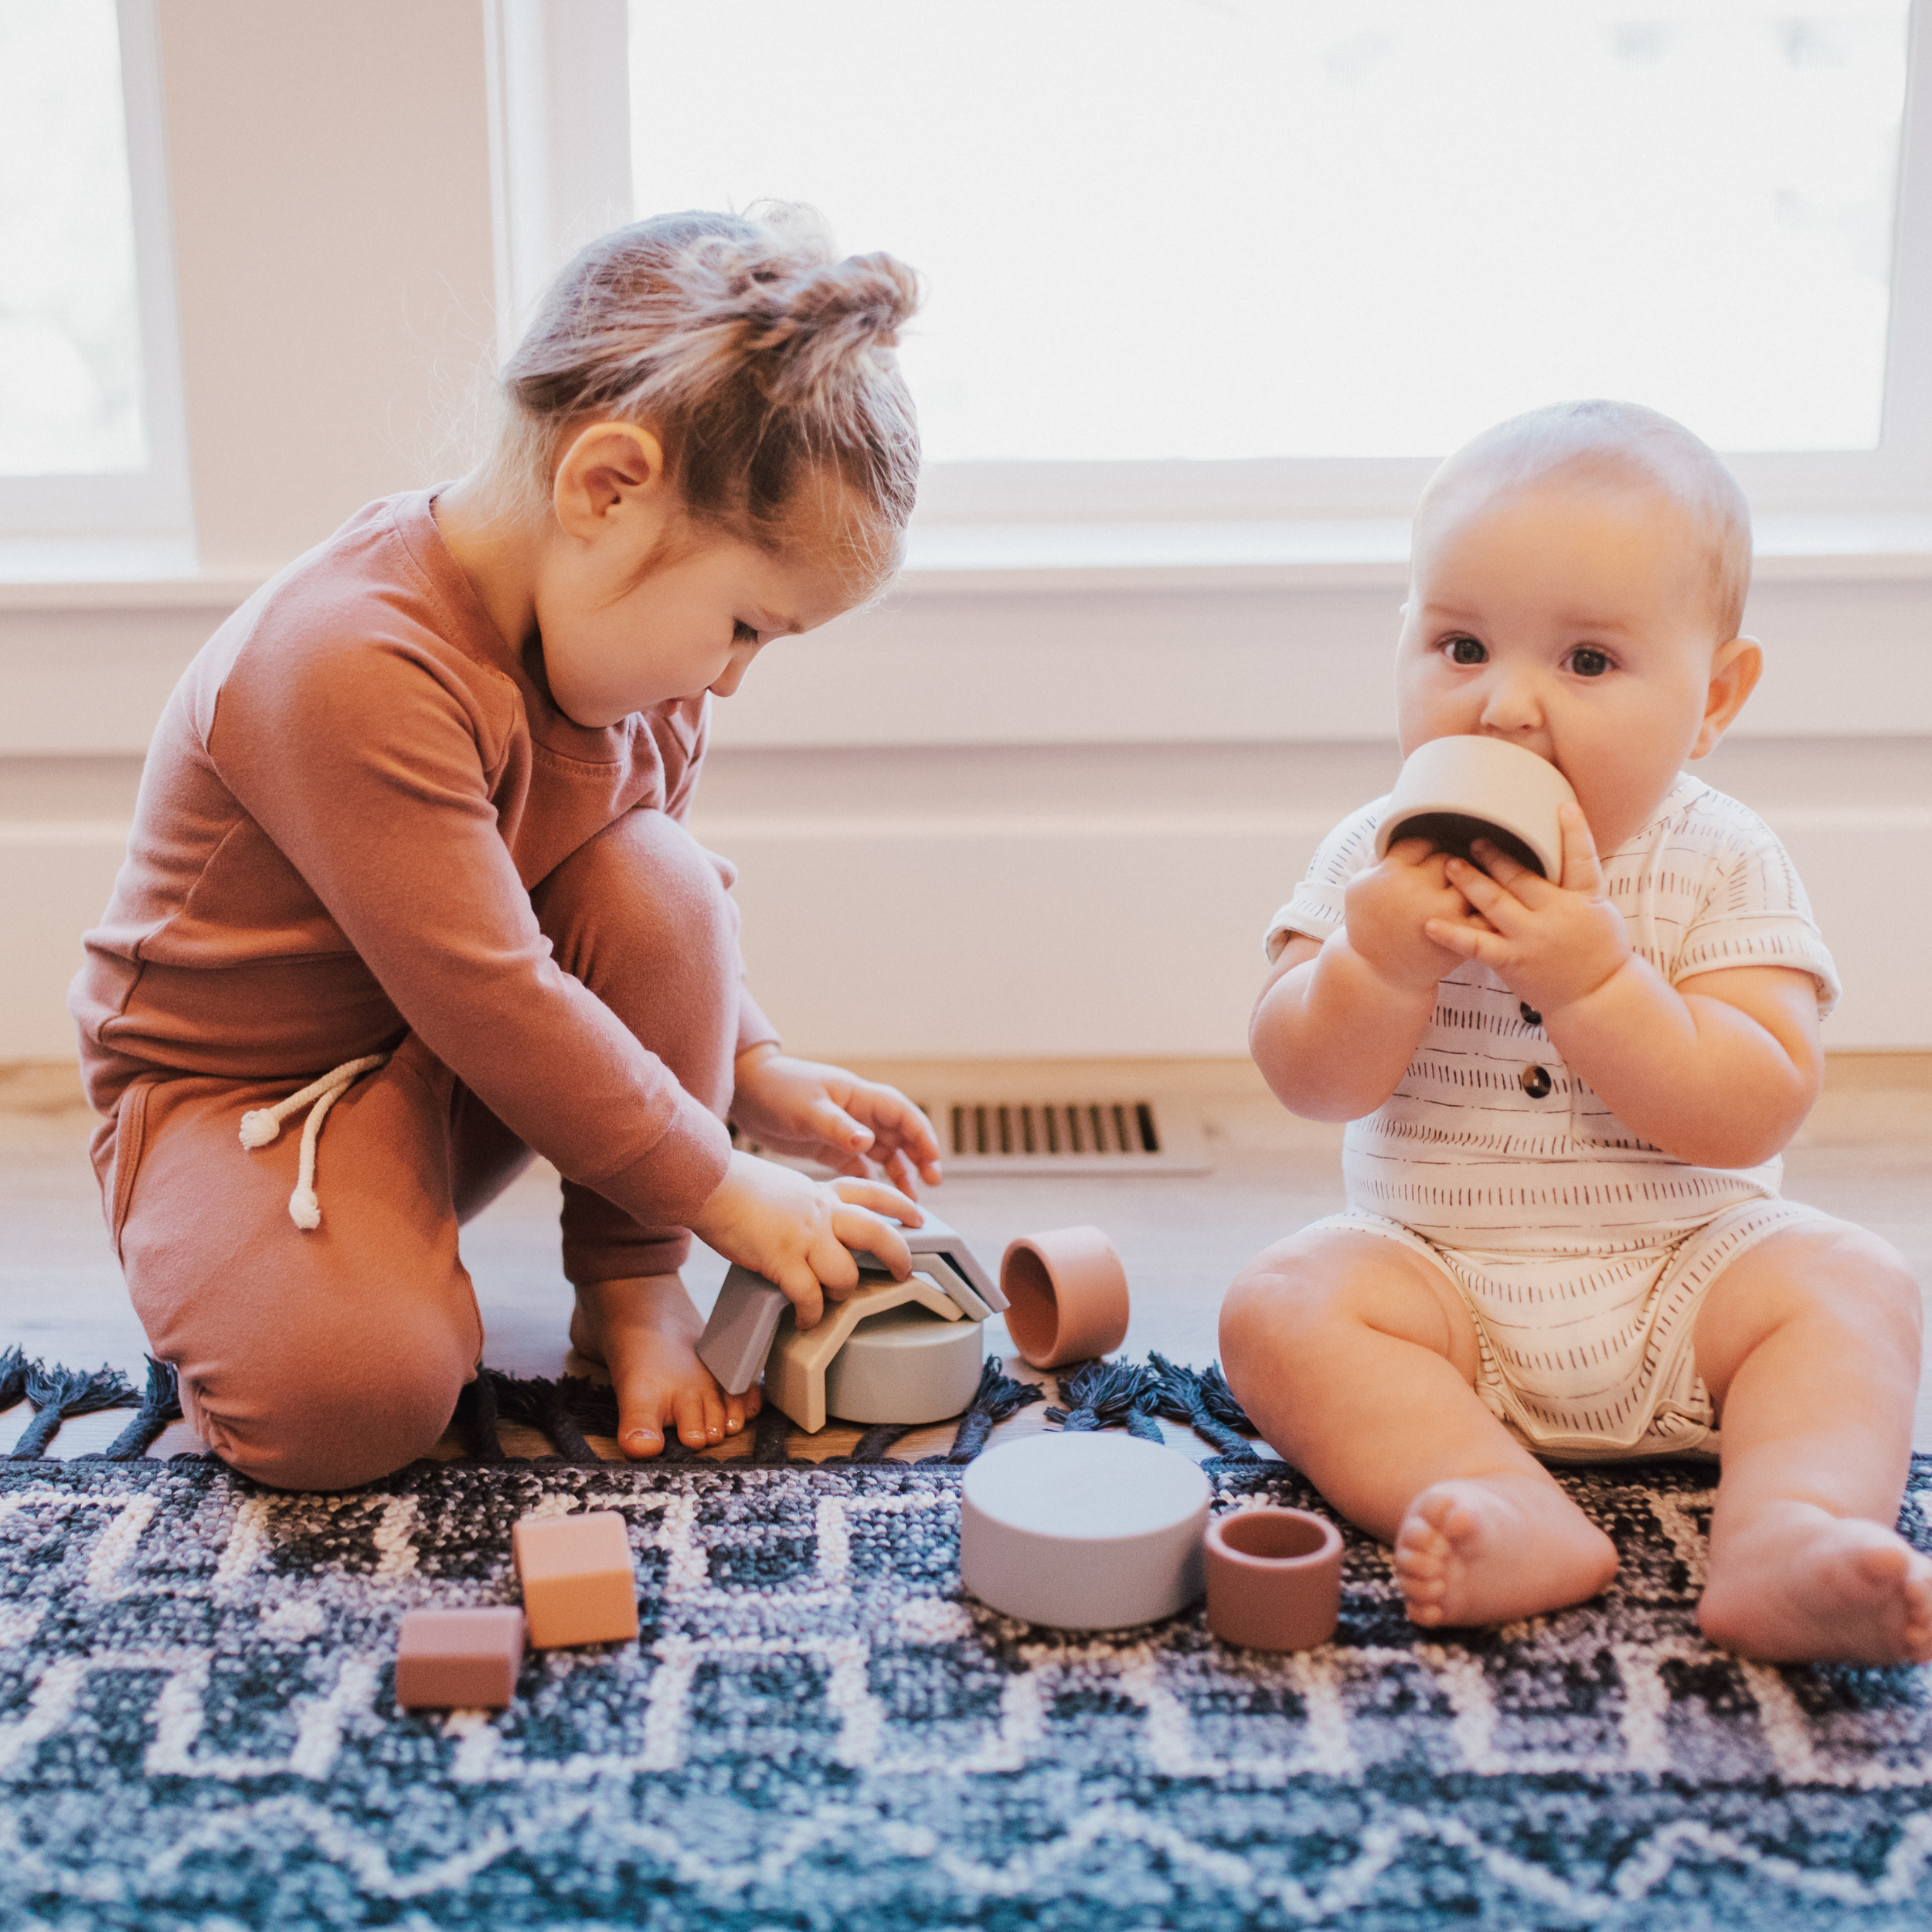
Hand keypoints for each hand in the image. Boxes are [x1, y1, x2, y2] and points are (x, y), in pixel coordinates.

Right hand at [687, 1150, 921, 1329]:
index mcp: (823, 1192)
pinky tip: (803, 1321)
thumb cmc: (736, 1183)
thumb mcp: (786, 1186)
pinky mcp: (783, 1260)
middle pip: (878, 1233)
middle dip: (898, 1255)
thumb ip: (808, 1205)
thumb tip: (815, 1224)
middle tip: (903, 1271)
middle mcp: (822, 1213)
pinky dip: (810, 1315)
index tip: (918, 1216)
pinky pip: (809, 1297)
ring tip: (831, 1301)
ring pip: (846, 1274)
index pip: (872, 1193)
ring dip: (842, 1293)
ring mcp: (805, 1237)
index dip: (900, 1205)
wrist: (708, 1180)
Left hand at [730, 1047, 942, 1192]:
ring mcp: (846, 1131)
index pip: (902, 1113)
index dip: (922, 1135)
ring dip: (901, 1171)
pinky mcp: (830, 1148)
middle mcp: (859, 1113)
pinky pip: (861, 1165)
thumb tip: (868, 1142)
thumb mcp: (807, 1109)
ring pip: (885, 1152)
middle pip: (901, 1134)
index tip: (933, 1160)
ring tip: (913, 1198)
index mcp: (859, 1096)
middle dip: (920, 1156)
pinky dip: (873, 1180)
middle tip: (934, 1183)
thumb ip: (837, 1127)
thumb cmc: (777, 1091)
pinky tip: (879, 1199)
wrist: (745, 1092)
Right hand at [1343, 837, 1487, 992]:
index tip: (1429, 853)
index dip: (1427, 845)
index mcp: (1391, 873)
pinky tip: (1491, 905)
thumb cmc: (1368, 927)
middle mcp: (1418, 890)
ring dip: (1476, 882)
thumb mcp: (1359, 887)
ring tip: (1472, 884)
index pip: (1421, 841)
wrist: (1378, 974)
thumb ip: (1379, 857)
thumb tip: (1395, 830)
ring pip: (1473, 881)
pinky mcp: (1461, 936)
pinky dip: (1492, 907)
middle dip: (1452, 864)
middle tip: (1451, 871)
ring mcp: (1443, 913)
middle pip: (1450, 858)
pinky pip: (1486, 912)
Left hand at [1425, 803, 1631, 1013]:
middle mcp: (1556, 915)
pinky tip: (1430, 923)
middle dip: (1497, 856)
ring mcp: (1531, 938)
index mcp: (1583, 899)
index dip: (1574, 831)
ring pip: (1496, 903)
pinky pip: (1476, 945)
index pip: (1581, 859)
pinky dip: (1452, 934)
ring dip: (1470, 881)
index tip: (1564, 806)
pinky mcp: (1512, 961)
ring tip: (1449, 864)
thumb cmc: (1598, 950)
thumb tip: (1568, 842)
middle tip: (1474, 837)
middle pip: (1523, 878)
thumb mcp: (1600, 909)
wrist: (1596, 998)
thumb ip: (1578, 880)